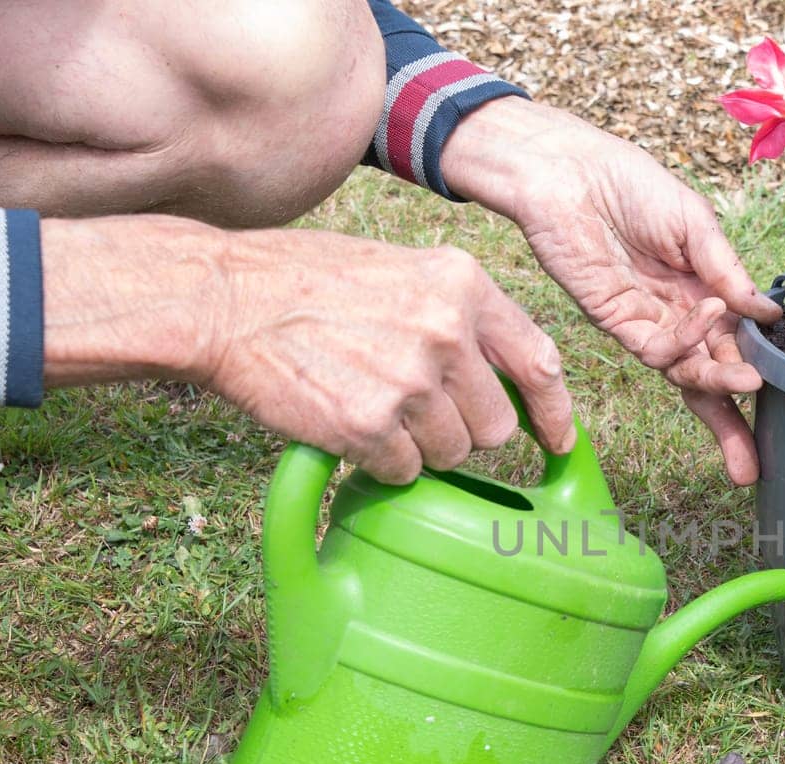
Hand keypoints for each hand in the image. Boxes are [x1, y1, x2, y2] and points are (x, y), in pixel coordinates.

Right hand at [41, 216, 574, 483]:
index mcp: (463, 285)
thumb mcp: (404, 270)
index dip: (554, 411)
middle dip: (464, 431)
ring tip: (374, 408)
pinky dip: (381, 463)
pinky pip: (405, 472)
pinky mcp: (369, 426)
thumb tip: (507, 376)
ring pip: (453, 455)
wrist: (225, 298)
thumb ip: (460, 316)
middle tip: (416, 411)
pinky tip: (349, 426)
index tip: (559, 441)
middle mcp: (447, 332)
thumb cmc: (308, 282)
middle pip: (496, 425)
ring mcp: (409, 381)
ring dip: (421, 448)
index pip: (540, 363)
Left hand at [444, 99, 781, 484]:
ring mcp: (649, 323)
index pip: (737, 346)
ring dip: (718, 384)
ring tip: (747, 380)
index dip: (760, 377)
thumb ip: (728, 272)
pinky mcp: (616, 324)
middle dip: (734, 424)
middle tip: (754, 464)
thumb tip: (771, 316)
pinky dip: (685, 341)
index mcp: (706, 291)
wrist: (569, 173)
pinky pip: (656, 351)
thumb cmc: (632, 185)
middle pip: (712, 380)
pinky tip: (706, 313)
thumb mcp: (696, 224)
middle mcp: (681, 315)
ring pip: (687, 376)